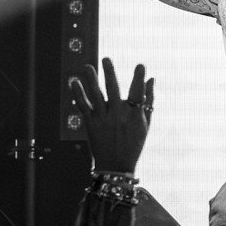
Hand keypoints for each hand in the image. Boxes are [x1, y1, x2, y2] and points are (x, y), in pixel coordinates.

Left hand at [68, 57, 152, 175]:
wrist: (115, 166)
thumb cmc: (134, 144)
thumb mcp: (145, 124)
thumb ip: (149, 101)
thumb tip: (152, 79)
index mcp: (134, 116)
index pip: (138, 94)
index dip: (139, 79)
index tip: (140, 66)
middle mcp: (118, 116)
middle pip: (114, 91)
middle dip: (110, 73)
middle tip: (106, 59)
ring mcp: (103, 120)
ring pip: (96, 96)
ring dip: (91, 80)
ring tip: (87, 66)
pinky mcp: (90, 124)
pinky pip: (83, 106)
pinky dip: (78, 94)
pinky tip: (74, 82)